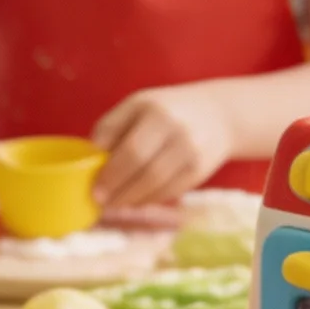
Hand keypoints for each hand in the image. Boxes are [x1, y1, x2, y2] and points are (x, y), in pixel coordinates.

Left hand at [91, 86, 232, 207]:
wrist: (217, 115)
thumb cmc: (165, 110)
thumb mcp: (137, 106)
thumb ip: (112, 127)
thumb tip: (92, 156)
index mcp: (155, 111)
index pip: (131, 150)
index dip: (111, 174)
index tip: (94, 188)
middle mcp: (177, 131)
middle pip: (145, 171)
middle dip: (120, 190)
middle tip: (102, 201)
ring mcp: (192, 152)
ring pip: (158, 186)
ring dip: (133, 199)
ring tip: (116, 202)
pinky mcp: (200, 170)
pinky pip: (170, 191)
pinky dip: (150, 199)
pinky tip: (137, 199)